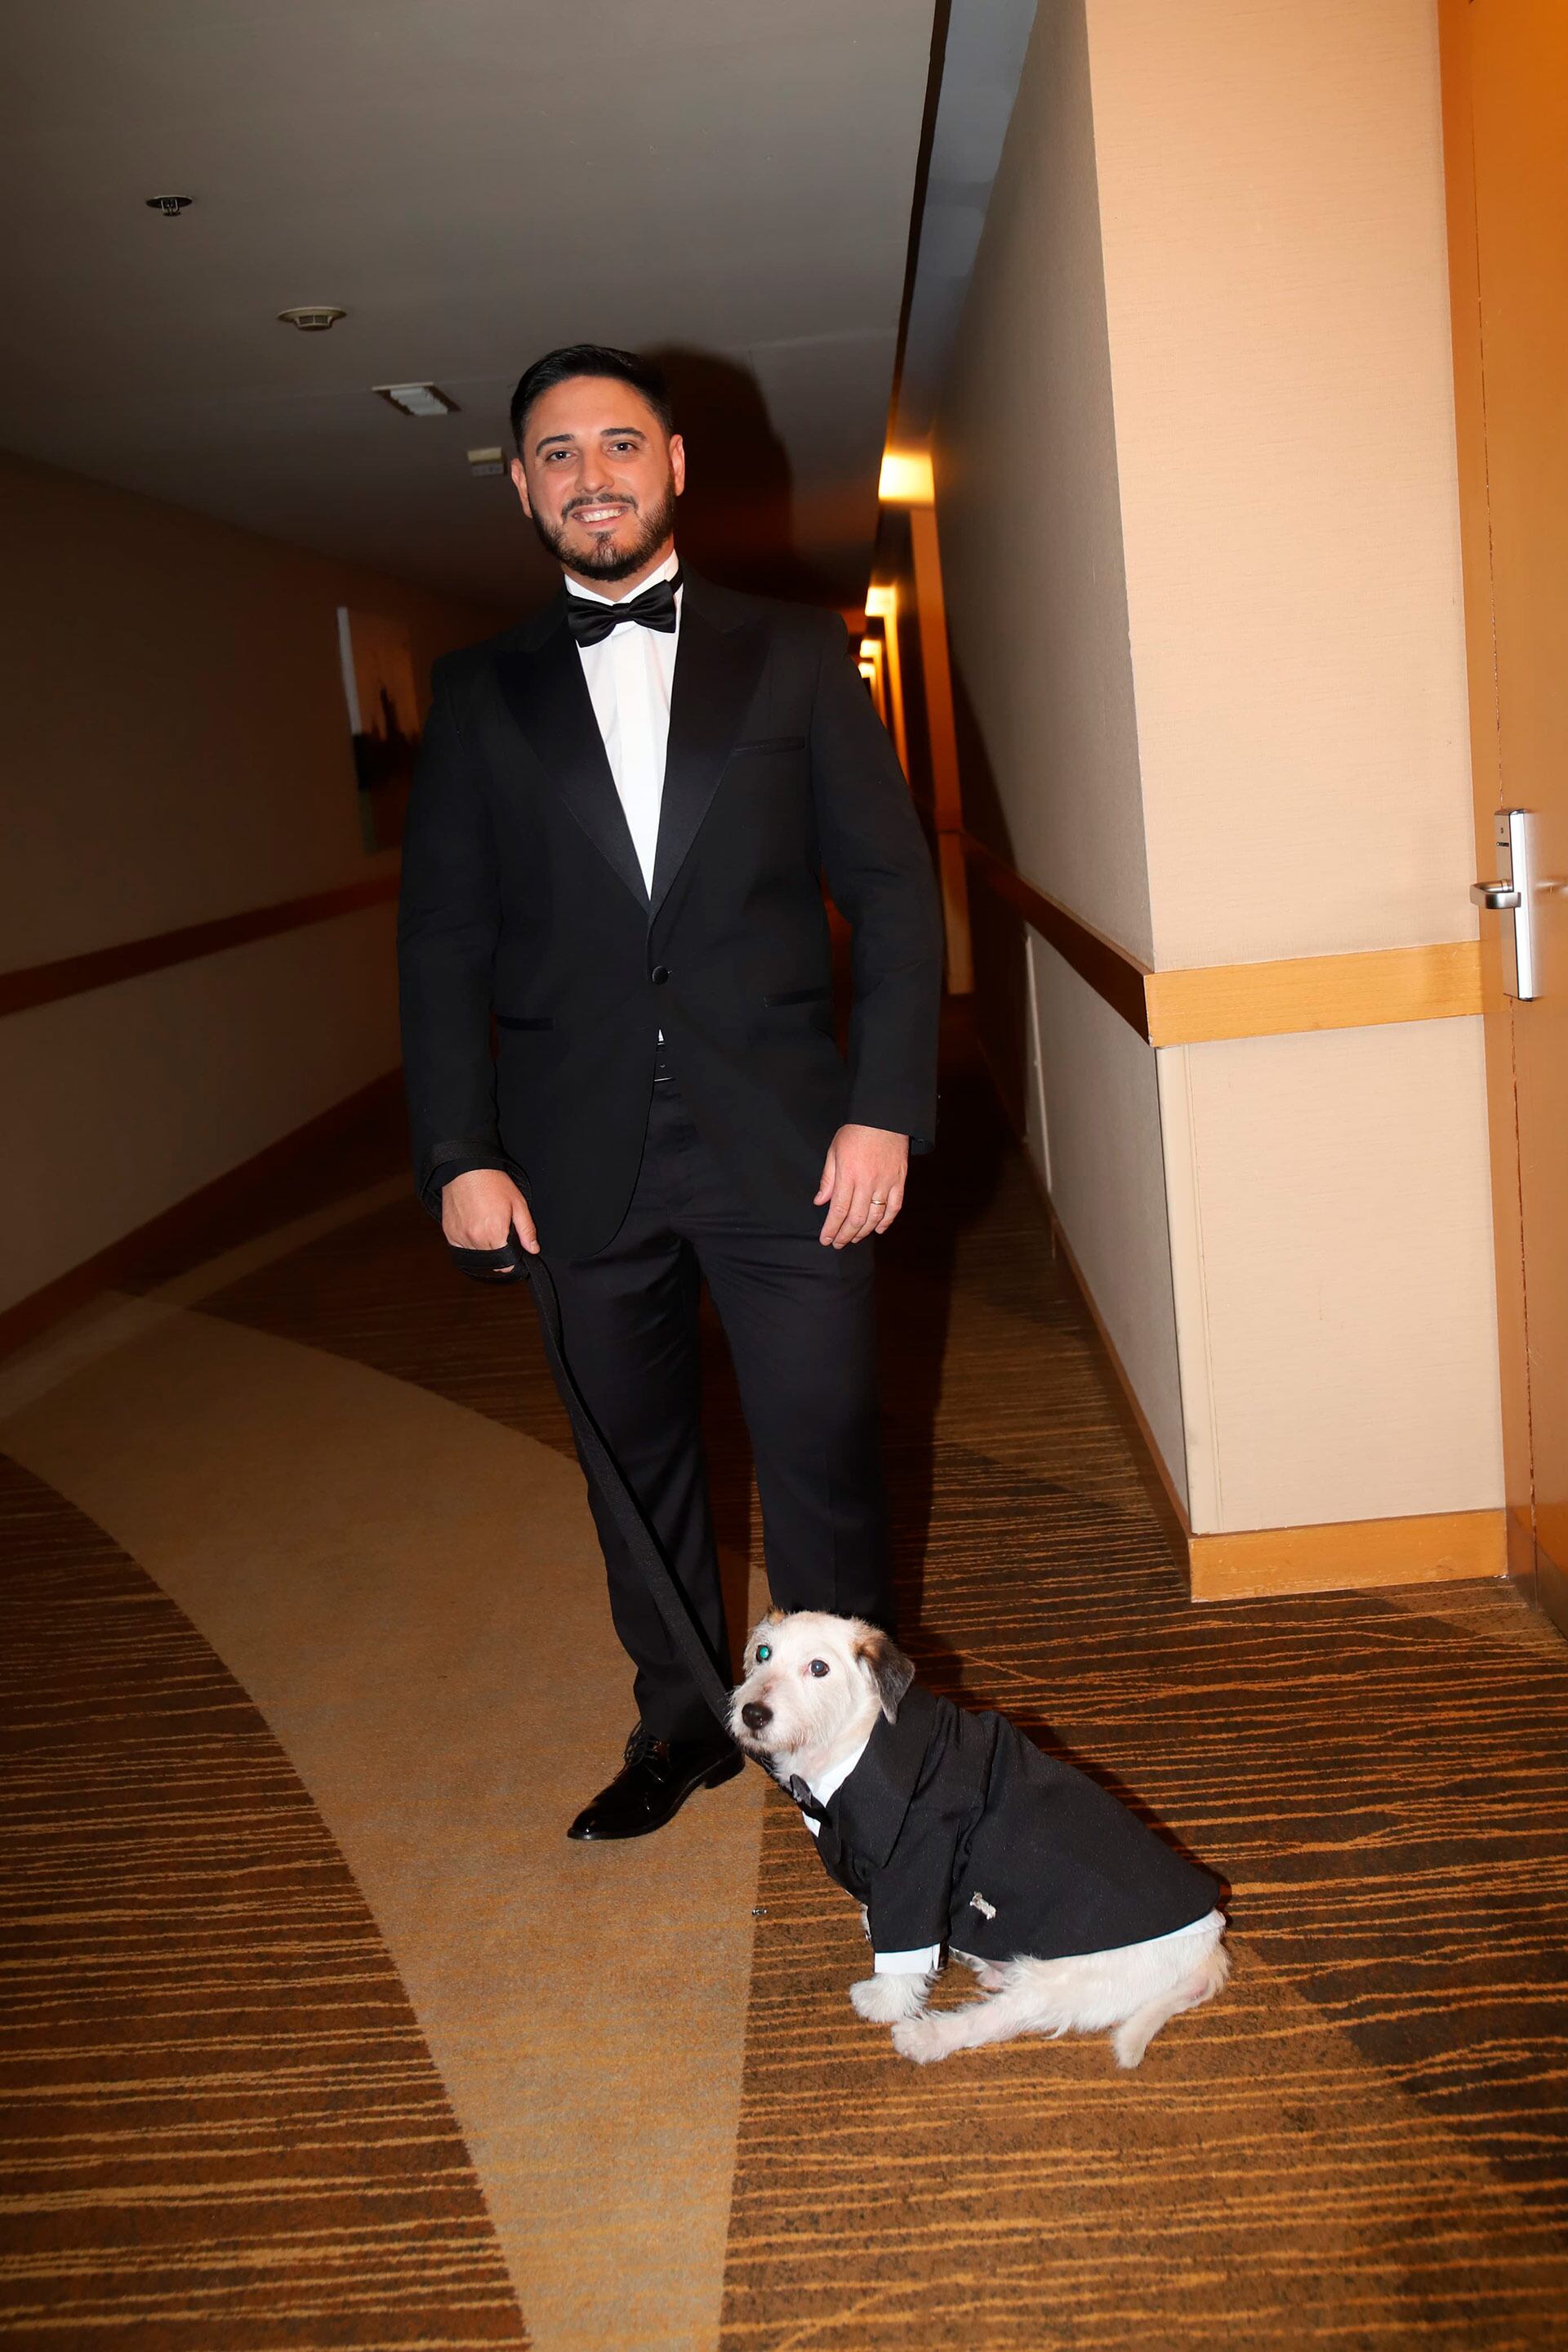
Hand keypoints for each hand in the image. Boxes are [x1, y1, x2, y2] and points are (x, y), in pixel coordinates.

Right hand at [441, 1168, 538, 1255]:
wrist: (466, 1169)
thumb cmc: (492, 1183)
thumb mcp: (518, 1203)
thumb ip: (526, 1230)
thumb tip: (533, 1249)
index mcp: (495, 1233)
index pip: (506, 1265)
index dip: (512, 1259)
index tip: (513, 1248)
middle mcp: (476, 1239)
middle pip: (492, 1261)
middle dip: (499, 1251)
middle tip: (500, 1231)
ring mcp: (461, 1237)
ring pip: (476, 1256)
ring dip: (483, 1248)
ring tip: (486, 1226)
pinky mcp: (450, 1233)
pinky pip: (461, 1249)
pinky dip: (469, 1243)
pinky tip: (473, 1228)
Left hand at [814, 1124, 907, 1247]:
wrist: (885, 1118)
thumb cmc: (856, 1132)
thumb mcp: (834, 1151)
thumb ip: (828, 1178)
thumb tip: (820, 1201)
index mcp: (848, 1175)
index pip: (838, 1210)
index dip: (831, 1228)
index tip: (825, 1239)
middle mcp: (867, 1182)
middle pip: (856, 1218)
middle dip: (845, 1235)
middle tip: (837, 1244)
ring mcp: (886, 1183)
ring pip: (875, 1217)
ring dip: (863, 1232)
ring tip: (854, 1239)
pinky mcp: (900, 1181)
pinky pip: (894, 1207)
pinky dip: (886, 1222)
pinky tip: (878, 1230)